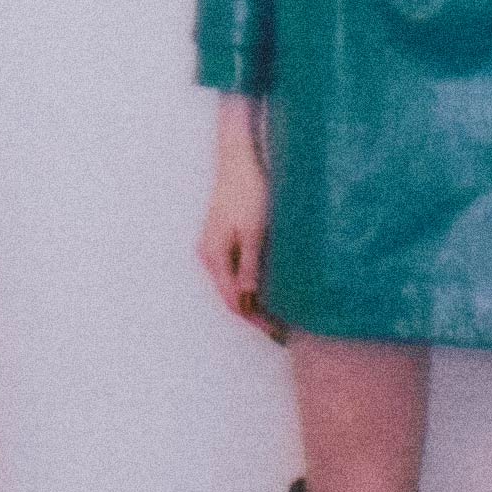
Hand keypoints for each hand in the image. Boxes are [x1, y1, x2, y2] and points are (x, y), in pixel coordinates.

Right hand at [198, 99, 287, 337]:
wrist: (239, 159)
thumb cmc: (249, 190)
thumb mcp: (254, 230)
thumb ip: (250, 265)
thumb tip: (248, 298)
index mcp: (215, 256)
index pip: (232, 300)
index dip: (254, 319)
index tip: (275, 332)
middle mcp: (210, 255)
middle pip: (231, 295)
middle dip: (254, 314)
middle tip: (281, 330)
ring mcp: (216, 247)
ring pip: (234, 284)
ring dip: (253, 300)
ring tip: (278, 314)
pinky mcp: (225, 238)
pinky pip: (237, 270)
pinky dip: (251, 283)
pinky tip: (269, 287)